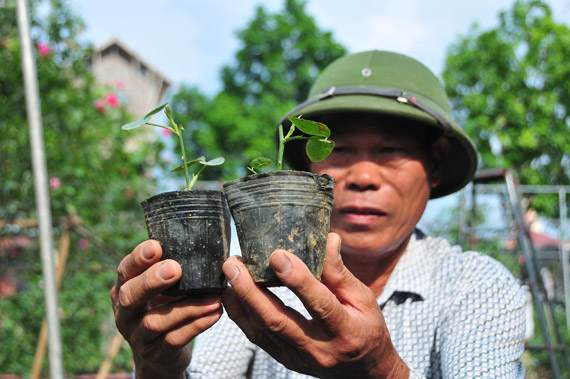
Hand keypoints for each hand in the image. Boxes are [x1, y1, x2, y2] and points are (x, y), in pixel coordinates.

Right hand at [110, 240, 222, 378]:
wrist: (159, 353)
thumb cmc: (162, 308)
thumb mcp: (158, 289)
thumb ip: (168, 267)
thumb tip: (199, 237)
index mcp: (123, 289)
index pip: (125, 271)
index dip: (137, 258)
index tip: (155, 246)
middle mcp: (125, 313)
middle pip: (130, 296)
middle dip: (151, 281)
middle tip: (174, 269)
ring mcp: (138, 336)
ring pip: (157, 321)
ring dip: (187, 308)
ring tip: (213, 297)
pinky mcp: (157, 353)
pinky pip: (176, 339)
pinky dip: (197, 325)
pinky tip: (215, 313)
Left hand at [221, 233, 408, 377]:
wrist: (365, 371)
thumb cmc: (367, 327)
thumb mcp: (363, 298)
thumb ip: (340, 272)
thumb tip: (327, 238)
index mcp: (346, 331)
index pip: (320, 304)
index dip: (298, 280)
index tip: (276, 254)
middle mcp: (321, 350)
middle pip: (279, 321)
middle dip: (251, 291)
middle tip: (233, 264)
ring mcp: (300, 359)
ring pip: (263, 331)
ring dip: (241, 301)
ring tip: (228, 274)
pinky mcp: (286, 361)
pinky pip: (258, 338)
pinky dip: (242, 316)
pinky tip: (232, 294)